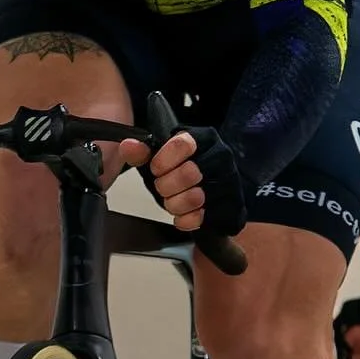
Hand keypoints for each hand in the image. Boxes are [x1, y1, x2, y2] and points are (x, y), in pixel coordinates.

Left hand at [119, 126, 247, 234]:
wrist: (211, 197)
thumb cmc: (182, 174)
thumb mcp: (161, 159)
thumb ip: (143, 152)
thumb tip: (128, 145)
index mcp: (203, 138)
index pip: (181, 144)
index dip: (162, 161)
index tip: (156, 169)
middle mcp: (221, 156)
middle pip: (188, 173)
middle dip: (166, 186)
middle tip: (163, 188)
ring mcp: (229, 181)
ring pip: (195, 197)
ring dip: (174, 204)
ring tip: (173, 201)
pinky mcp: (231, 205)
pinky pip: (202, 217)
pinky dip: (185, 220)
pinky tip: (182, 216)